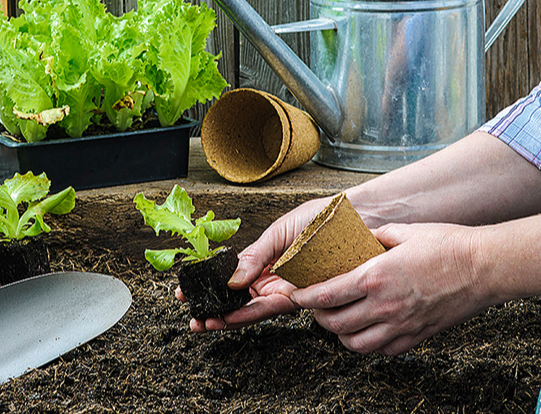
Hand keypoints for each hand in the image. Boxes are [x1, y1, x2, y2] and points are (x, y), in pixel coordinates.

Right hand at [177, 196, 332, 331]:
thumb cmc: (320, 219)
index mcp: (266, 265)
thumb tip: (231, 278)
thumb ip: (255, 256)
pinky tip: (235, 314)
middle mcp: (276, 282)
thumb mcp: (279, 232)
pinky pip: (277, 307)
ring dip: (229, 318)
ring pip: (254, 310)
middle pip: (240, 302)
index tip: (184, 292)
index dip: (209, 289)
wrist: (357, 217)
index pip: (232, 281)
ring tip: (208, 323)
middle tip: (194, 320)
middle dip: (215, 313)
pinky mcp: (306, 297)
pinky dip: (254, 311)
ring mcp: (290, 291)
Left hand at [290, 222, 489, 354]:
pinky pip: (381, 350)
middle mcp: (384, 306)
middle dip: (317, 316)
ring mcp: (401, 325)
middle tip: (314, 305)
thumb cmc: (447, 245)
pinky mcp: (416, 337)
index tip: (295, 292)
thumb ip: (374, 236)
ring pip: (354, 343)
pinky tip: (366, 329)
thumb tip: (357, 236)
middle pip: (335, 323)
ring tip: (338, 319)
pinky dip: (366, 343)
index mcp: (375, 276)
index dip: (304, 296)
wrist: (485, 267)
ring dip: (339, 333)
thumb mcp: (402, 231)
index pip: (326, 294)